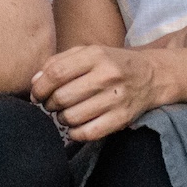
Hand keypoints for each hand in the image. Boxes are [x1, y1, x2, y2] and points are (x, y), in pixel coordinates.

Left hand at [30, 44, 167, 141]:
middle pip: (62, 97)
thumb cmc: (112, 63)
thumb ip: (59, 62)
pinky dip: (75, 133)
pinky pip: (89, 133)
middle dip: (49, 104)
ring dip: (61, 118)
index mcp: (95, 55)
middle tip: (51, 104)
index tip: (36, 94)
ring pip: (73, 117)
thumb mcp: (88, 52)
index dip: (40, 87)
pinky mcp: (122, 118)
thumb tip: (35, 82)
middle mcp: (107, 76)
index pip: (56, 73)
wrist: (152, 75)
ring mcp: (116, 98)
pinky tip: (75, 126)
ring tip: (65, 113)